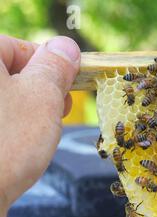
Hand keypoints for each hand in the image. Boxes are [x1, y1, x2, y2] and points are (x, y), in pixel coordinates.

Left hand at [0, 35, 79, 213]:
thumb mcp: (43, 97)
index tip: (67, 89)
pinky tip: (12, 145)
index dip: (48, 68)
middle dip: (35, 92)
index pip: (17, 47)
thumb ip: (56, 66)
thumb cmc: (5, 144)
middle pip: (4, 72)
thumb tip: (66, 47)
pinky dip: (4, 126)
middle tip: (55, 114)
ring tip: (33, 134)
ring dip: (22, 111)